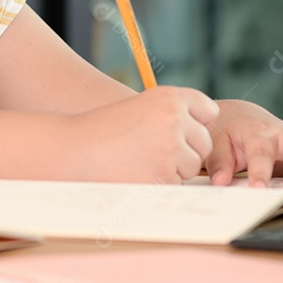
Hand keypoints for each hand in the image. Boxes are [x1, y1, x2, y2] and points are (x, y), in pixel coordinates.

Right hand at [66, 86, 220, 183]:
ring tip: (140, 160)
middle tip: (150, 149)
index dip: (193, 123)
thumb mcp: (142, 106)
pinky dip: (160, 183)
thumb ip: (175, 112)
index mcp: (169, 97)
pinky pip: (176, 184)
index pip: (207, 110)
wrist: (73, 150)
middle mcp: (174, 119)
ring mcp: (170, 149)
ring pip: (191, 166)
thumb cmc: (106, 130)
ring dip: (173, 168)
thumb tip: (209, 124)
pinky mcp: (162, 176)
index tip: (173, 129)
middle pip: (204, 142)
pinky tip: (136, 173)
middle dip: (184, 150)